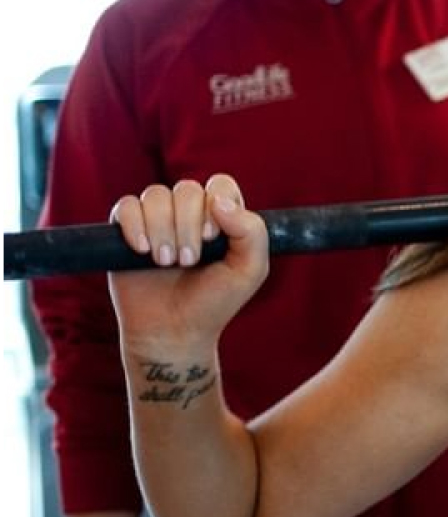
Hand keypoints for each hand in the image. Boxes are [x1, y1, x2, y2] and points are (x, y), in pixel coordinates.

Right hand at [108, 174, 268, 353]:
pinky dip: (134, 226)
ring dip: (162, 230)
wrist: (173, 332)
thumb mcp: (250, 271)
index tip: (213, 239)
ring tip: (165, 262)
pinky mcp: (126, 230)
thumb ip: (252, 232)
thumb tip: (219, 201)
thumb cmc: (214, 302)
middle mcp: (189, 213)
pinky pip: (126, 206)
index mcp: (222, 217)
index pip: (220, 185)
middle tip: (188, 261)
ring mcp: (157, 219)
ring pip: (155, 195)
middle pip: (187, 189)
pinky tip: (142, 251)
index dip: (215, 205)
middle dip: (187, 226)